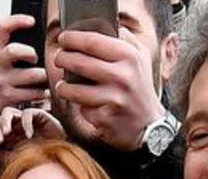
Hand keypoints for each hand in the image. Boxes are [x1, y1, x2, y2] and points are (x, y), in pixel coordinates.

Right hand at [0, 15, 49, 115]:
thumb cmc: (7, 77)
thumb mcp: (7, 60)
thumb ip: (21, 48)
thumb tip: (51, 39)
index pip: (3, 28)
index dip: (17, 21)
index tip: (31, 22)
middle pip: (13, 50)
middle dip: (30, 53)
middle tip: (36, 59)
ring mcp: (1, 82)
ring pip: (33, 75)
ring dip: (44, 77)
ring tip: (44, 80)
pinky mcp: (8, 99)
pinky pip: (35, 93)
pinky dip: (43, 93)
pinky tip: (41, 93)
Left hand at [0, 105, 65, 162]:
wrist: (60, 159)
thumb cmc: (39, 159)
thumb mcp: (16, 159)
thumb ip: (0, 156)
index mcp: (8, 135)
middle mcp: (15, 125)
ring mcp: (26, 120)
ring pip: (8, 111)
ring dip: (5, 122)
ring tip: (7, 134)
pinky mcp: (40, 115)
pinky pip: (28, 113)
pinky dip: (26, 123)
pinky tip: (28, 135)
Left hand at [52, 28, 166, 151]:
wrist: (149, 124)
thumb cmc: (140, 88)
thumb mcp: (141, 58)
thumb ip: (126, 39)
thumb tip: (106, 27)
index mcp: (129, 56)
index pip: (93, 41)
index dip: (73, 39)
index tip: (63, 38)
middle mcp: (123, 76)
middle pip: (80, 63)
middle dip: (63, 59)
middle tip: (58, 58)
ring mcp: (113, 98)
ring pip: (75, 90)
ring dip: (63, 87)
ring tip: (62, 85)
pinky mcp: (105, 118)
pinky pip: (82, 109)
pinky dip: (79, 106)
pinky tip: (82, 104)